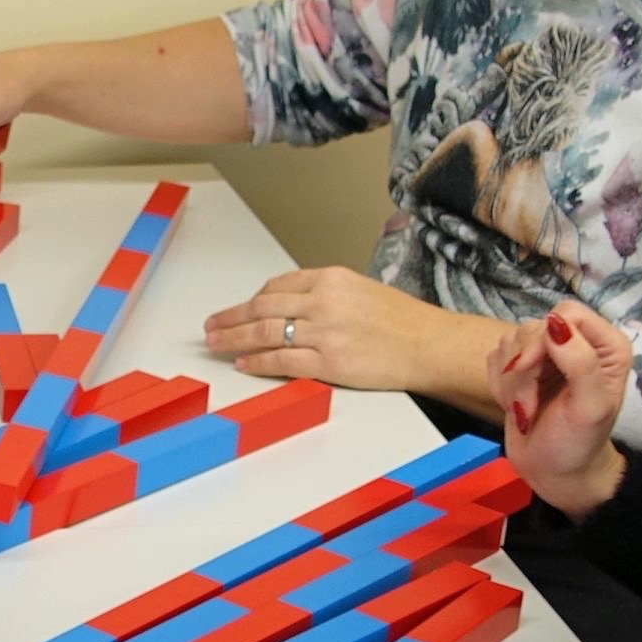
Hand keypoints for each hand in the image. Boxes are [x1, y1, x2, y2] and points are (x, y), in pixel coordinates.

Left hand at [200, 265, 502, 396]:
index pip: (277, 285)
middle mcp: (323, 301)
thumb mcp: (361, 291)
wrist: (430, 344)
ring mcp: (324, 331)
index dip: (251, 300)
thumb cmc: (402, 321)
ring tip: (216, 343)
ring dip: (234, 338)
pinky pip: (282, 360)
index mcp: (331, 278)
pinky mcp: (328, 361)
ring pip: (265, 332)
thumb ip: (326, 295)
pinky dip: (257, 361)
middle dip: (231, 317)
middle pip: (262, 307)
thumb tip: (293, 306)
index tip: (238, 309)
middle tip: (211, 325)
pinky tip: (243, 362)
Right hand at [493, 301, 632, 518]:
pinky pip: (495, 358)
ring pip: (510, 343)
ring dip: (511, 383)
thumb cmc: (578, 444)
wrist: (555, 473)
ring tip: (526, 411)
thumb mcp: (589, 407)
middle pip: (532, 328)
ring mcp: (547, 355)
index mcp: (605, 345)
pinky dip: (499, 386)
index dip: (543, 338)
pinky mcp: (521, 368)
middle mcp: (577, 343)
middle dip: (523, 370)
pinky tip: (516, 407)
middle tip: (528, 407)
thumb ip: (580, 362)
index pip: (566, 313)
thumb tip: (555, 325)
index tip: (530, 369)